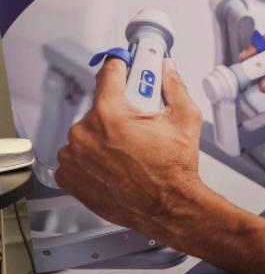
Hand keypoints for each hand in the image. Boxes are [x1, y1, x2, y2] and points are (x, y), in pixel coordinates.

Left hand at [55, 58, 203, 241]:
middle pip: (100, 107)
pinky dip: (92, 158)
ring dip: (104, 136)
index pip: (108, 74)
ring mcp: (73, 156)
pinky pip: (76, 156)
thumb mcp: (185, 119)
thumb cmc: (175, 170)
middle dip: (119, 112)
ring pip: (87, 132)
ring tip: (128, 152)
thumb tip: (167, 70)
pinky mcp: (69, 176)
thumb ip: (174, 87)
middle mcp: (85, 133)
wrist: (169, 207)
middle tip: (139, 127)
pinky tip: (114, 166)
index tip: (123, 65)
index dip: (120, 66)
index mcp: (110, 114)